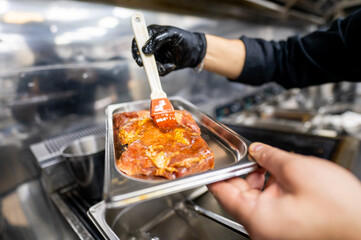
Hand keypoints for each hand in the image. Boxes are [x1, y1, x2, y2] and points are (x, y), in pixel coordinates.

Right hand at [131, 25, 206, 75]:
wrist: (195, 51)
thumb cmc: (185, 38)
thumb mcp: (171, 34)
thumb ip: (157, 39)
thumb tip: (145, 50)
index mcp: (151, 34)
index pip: (138, 40)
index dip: (136, 49)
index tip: (139, 57)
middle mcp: (151, 46)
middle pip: (140, 55)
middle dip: (144, 62)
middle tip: (147, 66)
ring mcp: (155, 56)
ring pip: (149, 65)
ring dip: (157, 67)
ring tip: (169, 65)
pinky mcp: (160, 65)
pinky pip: (157, 71)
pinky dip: (164, 70)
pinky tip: (172, 66)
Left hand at [208, 143, 360, 239]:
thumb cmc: (341, 211)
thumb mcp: (298, 171)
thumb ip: (270, 156)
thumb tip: (257, 150)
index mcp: (257, 218)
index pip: (221, 192)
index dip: (216, 172)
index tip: (213, 161)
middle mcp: (262, 229)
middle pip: (239, 194)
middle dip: (244, 171)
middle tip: (252, 155)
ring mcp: (274, 230)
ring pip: (255, 198)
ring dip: (260, 178)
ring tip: (271, 164)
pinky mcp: (286, 229)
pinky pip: (269, 206)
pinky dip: (272, 189)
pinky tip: (282, 176)